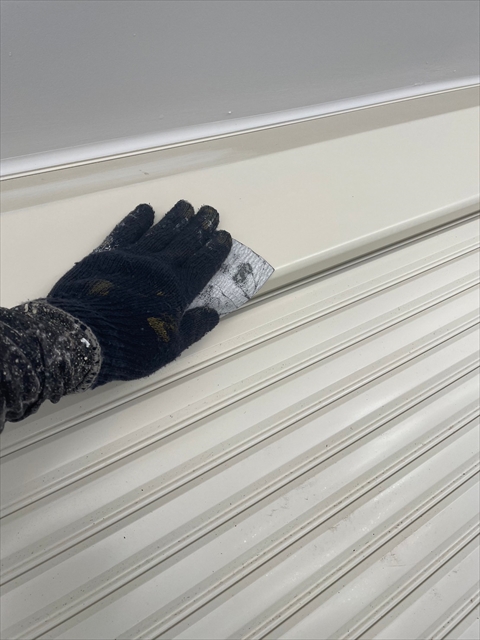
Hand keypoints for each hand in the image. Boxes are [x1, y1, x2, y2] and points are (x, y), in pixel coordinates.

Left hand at [47, 200, 231, 385]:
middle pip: (185, 242)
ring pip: (160, 232)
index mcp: (177, 289)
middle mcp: (159, 267)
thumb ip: (193, 328)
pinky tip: (146, 210)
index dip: (215, 250)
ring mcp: (133, 257)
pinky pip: (126, 230)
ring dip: (175, 218)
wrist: (83, 335)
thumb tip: (212, 313)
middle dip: (200, 226)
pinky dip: (137, 219)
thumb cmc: (129, 346)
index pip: (203, 264)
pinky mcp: (107, 254)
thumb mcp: (170, 348)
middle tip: (209, 212)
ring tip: (185, 206)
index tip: (224, 236)